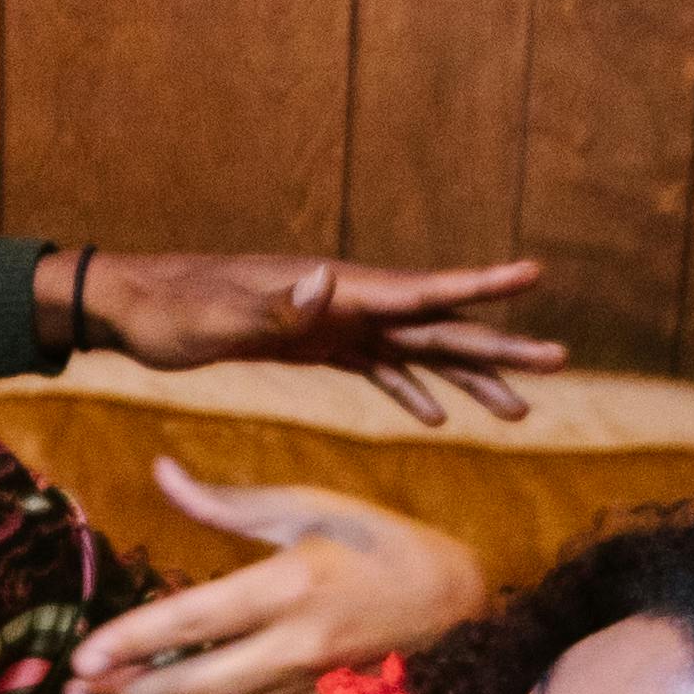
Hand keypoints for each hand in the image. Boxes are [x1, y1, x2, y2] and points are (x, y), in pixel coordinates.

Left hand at [70, 463, 487, 693]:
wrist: (466, 605)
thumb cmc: (383, 544)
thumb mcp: (313, 506)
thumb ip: (230, 502)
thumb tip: (162, 472)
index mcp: (293, 582)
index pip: (196, 617)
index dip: (134, 641)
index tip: (81, 658)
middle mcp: (299, 644)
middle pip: (197, 685)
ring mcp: (311, 689)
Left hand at [73, 251, 564, 422]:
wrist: (133, 306)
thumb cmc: (172, 310)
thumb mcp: (219, 314)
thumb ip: (276, 303)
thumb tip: (325, 281)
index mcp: (334, 292)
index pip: (419, 291)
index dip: (477, 287)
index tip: (534, 276)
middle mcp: (344, 301)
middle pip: (435, 324)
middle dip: (497, 344)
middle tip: (560, 360)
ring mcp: (333, 322)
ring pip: (415, 351)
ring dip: (466, 376)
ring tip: (518, 407)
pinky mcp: (314, 344)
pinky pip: (376, 368)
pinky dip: (408, 391)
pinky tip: (435, 417)